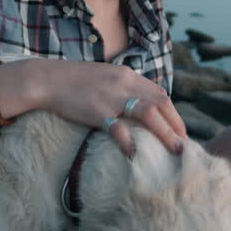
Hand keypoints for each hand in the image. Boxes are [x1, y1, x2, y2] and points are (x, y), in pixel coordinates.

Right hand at [29, 60, 185, 155]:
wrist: (45, 78)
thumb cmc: (71, 82)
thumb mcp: (103, 78)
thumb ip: (121, 89)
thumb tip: (136, 109)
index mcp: (127, 75)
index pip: (159, 94)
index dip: (173, 114)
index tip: (179, 132)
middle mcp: (124, 83)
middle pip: (161, 102)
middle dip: (176, 125)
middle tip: (184, 146)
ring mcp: (112, 97)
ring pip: (149, 113)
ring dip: (165, 132)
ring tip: (175, 150)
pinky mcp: (98, 111)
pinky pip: (119, 129)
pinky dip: (130, 143)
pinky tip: (135, 156)